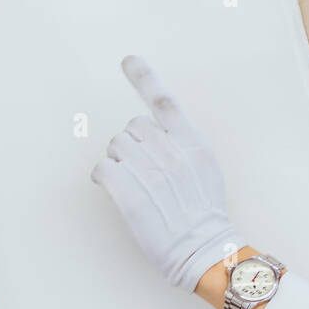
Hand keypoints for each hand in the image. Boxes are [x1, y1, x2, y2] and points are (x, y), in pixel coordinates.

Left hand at [91, 55, 240, 290]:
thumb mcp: (207, 169)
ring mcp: (148, 171)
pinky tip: (113, 187)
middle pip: (133, 126)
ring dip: (118, 160)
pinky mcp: (128, 192)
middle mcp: (170, 152)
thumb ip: (184, 145)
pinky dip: (102, 176)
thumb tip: (159, 133)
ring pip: (115, 145)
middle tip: (141, 168)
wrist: (201, 248)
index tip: (128, 60)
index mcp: (192, 143)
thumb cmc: (204, 213)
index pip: (165, 101)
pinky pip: (102, 168)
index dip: (144, 77)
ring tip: (132, 182)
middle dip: (132, 143)